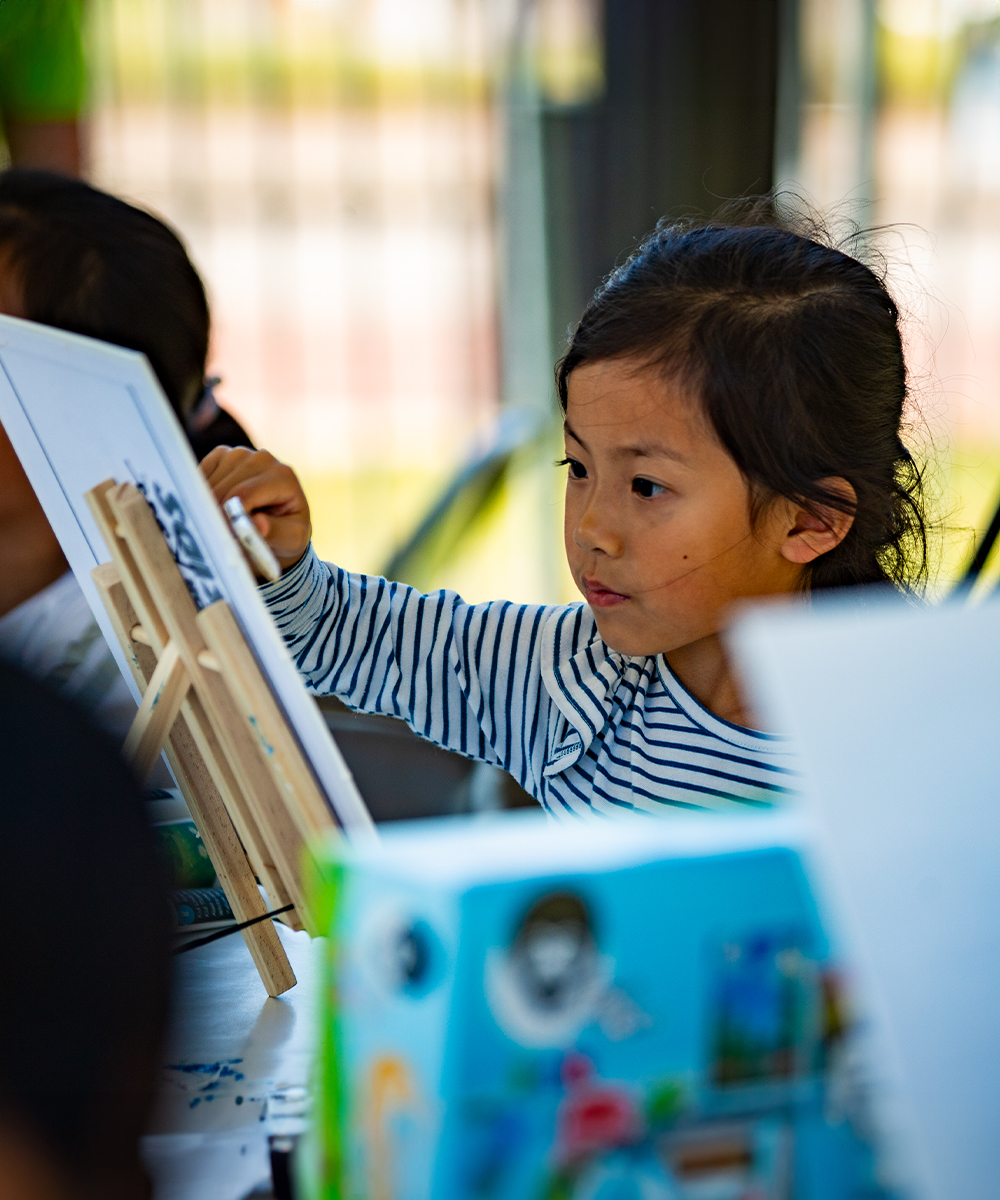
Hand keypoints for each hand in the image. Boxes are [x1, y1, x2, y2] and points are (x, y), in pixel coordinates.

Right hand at [199, 446, 311, 570]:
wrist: (275, 520)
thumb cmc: (284, 532)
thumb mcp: (290, 540)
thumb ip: (276, 533)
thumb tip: (259, 524)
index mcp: (283, 477)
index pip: (245, 494)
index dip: (230, 516)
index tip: (225, 536)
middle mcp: (262, 459)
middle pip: (225, 488)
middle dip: (218, 515)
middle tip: (220, 535)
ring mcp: (240, 453)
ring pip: (210, 483)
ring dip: (209, 507)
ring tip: (223, 523)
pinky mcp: (222, 454)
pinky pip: (200, 476)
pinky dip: (201, 495)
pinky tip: (217, 506)